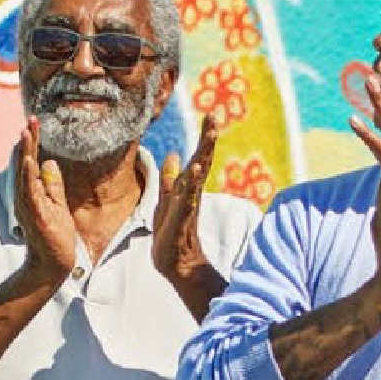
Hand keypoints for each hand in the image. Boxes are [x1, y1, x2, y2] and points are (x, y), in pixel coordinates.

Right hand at [12, 119, 79, 287]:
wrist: (52, 265)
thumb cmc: (54, 237)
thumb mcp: (57, 205)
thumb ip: (53, 184)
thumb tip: (50, 161)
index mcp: (32, 193)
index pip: (31, 162)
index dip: (32, 142)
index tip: (34, 121)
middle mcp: (26, 197)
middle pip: (26, 164)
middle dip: (28, 141)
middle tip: (30, 119)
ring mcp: (30, 207)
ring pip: (25, 176)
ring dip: (26, 154)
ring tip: (26, 133)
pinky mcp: (36, 217)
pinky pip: (31, 193)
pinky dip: (29, 177)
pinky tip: (31, 161)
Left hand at [151, 116, 219, 301]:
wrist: (172, 263)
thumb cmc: (170, 232)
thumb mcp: (166, 201)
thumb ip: (169, 179)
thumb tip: (171, 155)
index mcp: (189, 188)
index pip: (200, 158)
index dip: (206, 139)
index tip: (212, 116)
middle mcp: (191, 195)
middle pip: (202, 164)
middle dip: (207, 141)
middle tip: (213, 120)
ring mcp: (186, 208)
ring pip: (195, 180)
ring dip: (201, 159)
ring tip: (207, 140)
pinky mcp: (179, 222)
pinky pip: (186, 202)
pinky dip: (190, 187)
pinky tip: (195, 172)